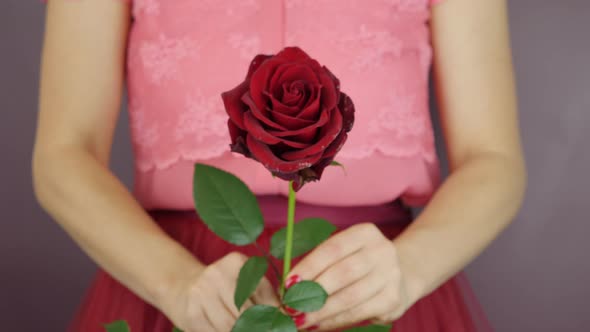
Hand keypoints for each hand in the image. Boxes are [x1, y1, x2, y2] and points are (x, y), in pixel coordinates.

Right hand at [161, 252, 278, 331]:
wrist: (184, 287)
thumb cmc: (224, 288)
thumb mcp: (244, 283)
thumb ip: (266, 298)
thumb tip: (289, 318)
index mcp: (237, 262)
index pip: (263, 293)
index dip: (276, 314)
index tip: (284, 325)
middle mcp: (217, 274)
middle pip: (248, 311)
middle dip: (261, 326)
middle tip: (271, 329)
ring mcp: (202, 293)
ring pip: (232, 326)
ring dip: (244, 330)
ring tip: (250, 329)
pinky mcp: (192, 314)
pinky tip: (232, 331)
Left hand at [287, 223, 411, 330]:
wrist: (401, 273)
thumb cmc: (360, 262)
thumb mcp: (345, 252)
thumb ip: (321, 263)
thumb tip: (290, 284)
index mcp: (365, 233)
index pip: (333, 248)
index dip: (309, 266)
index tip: (288, 283)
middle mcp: (382, 251)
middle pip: (342, 273)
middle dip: (313, 292)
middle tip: (291, 306)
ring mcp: (391, 276)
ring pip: (350, 297)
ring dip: (321, 311)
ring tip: (300, 319)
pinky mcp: (393, 300)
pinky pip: (358, 313)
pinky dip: (334, 321)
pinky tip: (318, 324)